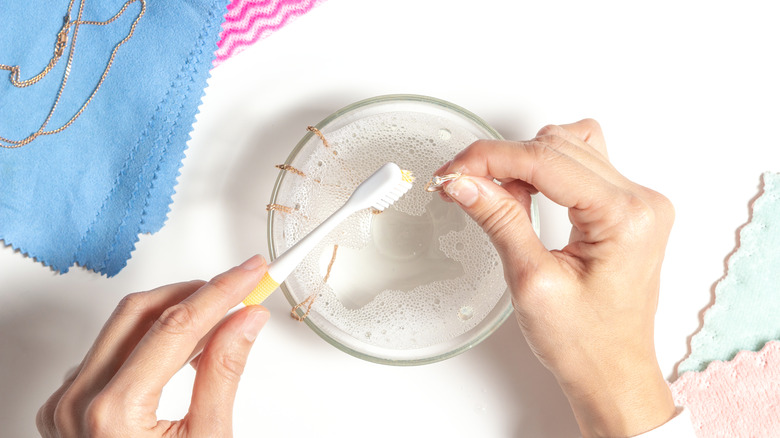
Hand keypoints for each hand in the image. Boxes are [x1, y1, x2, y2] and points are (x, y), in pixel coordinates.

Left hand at [37, 255, 269, 437]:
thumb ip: (224, 372)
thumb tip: (245, 321)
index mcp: (113, 413)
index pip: (177, 326)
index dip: (222, 291)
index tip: (252, 273)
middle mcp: (78, 402)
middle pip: (141, 313)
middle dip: (196, 291)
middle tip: (240, 283)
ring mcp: (65, 405)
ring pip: (121, 327)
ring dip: (173, 311)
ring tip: (220, 310)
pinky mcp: (66, 407)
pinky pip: (108, 351)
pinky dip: (149, 336)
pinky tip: (182, 340)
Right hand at [436, 119, 675, 436]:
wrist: (612, 373)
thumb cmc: (586, 344)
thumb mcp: (532, 281)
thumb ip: (500, 221)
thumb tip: (466, 183)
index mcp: (625, 217)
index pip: (547, 160)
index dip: (491, 159)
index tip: (453, 171)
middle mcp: (640, 202)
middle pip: (558, 146)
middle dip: (503, 160)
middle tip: (464, 186)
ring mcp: (637, 203)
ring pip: (569, 147)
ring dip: (524, 162)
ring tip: (498, 197)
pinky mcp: (626, 209)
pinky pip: (582, 164)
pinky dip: (545, 170)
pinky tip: (526, 192)